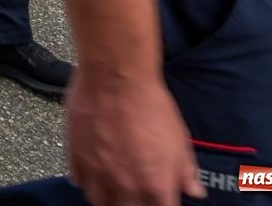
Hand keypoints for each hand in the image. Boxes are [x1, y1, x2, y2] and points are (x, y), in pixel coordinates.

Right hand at [65, 73, 204, 204]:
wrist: (116, 78)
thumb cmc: (151, 105)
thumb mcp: (180, 139)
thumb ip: (186, 171)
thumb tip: (194, 191)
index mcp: (156, 185)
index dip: (161, 205)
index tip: (160, 200)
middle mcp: (125, 186)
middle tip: (134, 196)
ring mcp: (97, 173)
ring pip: (98, 202)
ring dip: (107, 199)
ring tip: (112, 189)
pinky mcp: (76, 157)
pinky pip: (79, 181)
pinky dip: (86, 181)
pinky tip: (94, 172)